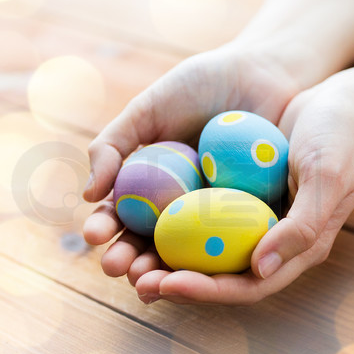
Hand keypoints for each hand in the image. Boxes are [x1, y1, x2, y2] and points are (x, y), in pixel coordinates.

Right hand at [82, 45, 300, 289]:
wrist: (264, 71)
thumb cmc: (203, 84)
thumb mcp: (150, 108)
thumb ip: (114, 144)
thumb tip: (89, 195)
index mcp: (152, 185)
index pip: (122, 216)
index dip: (106, 230)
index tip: (95, 237)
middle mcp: (182, 206)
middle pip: (151, 244)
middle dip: (130, 261)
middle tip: (120, 269)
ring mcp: (219, 215)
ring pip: (188, 254)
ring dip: (166, 273)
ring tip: (149, 282)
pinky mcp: (254, 218)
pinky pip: (233, 245)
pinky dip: (216, 262)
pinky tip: (202, 273)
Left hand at [133, 68, 353, 304]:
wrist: (339, 100)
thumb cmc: (340, 139)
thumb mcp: (327, 178)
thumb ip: (301, 226)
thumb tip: (260, 269)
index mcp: (297, 248)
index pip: (248, 285)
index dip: (206, 291)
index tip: (167, 285)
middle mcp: (270, 240)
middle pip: (217, 274)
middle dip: (174, 281)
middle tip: (132, 279)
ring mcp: (251, 216)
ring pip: (201, 247)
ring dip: (162, 255)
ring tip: (122, 256)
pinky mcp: (236, 192)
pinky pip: (198, 211)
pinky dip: (170, 217)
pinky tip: (137, 211)